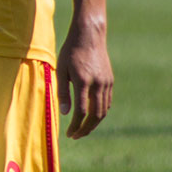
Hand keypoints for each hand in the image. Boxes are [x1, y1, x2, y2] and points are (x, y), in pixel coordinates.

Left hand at [56, 22, 112, 138]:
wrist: (89, 35)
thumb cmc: (71, 51)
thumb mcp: (61, 69)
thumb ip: (62, 92)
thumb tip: (65, 114)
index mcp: (83, 81)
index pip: (81, 112)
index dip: (75, 126)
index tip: (69, 133)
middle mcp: (97, 83)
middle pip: (95, 115)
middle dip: (86, 129)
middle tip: (76, 136)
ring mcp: (106, 82)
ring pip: (103, 110)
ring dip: (94, 123)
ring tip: (83, 129)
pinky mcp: (110, 80)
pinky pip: (107, 102)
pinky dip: (100, 112)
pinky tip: (91, 116)